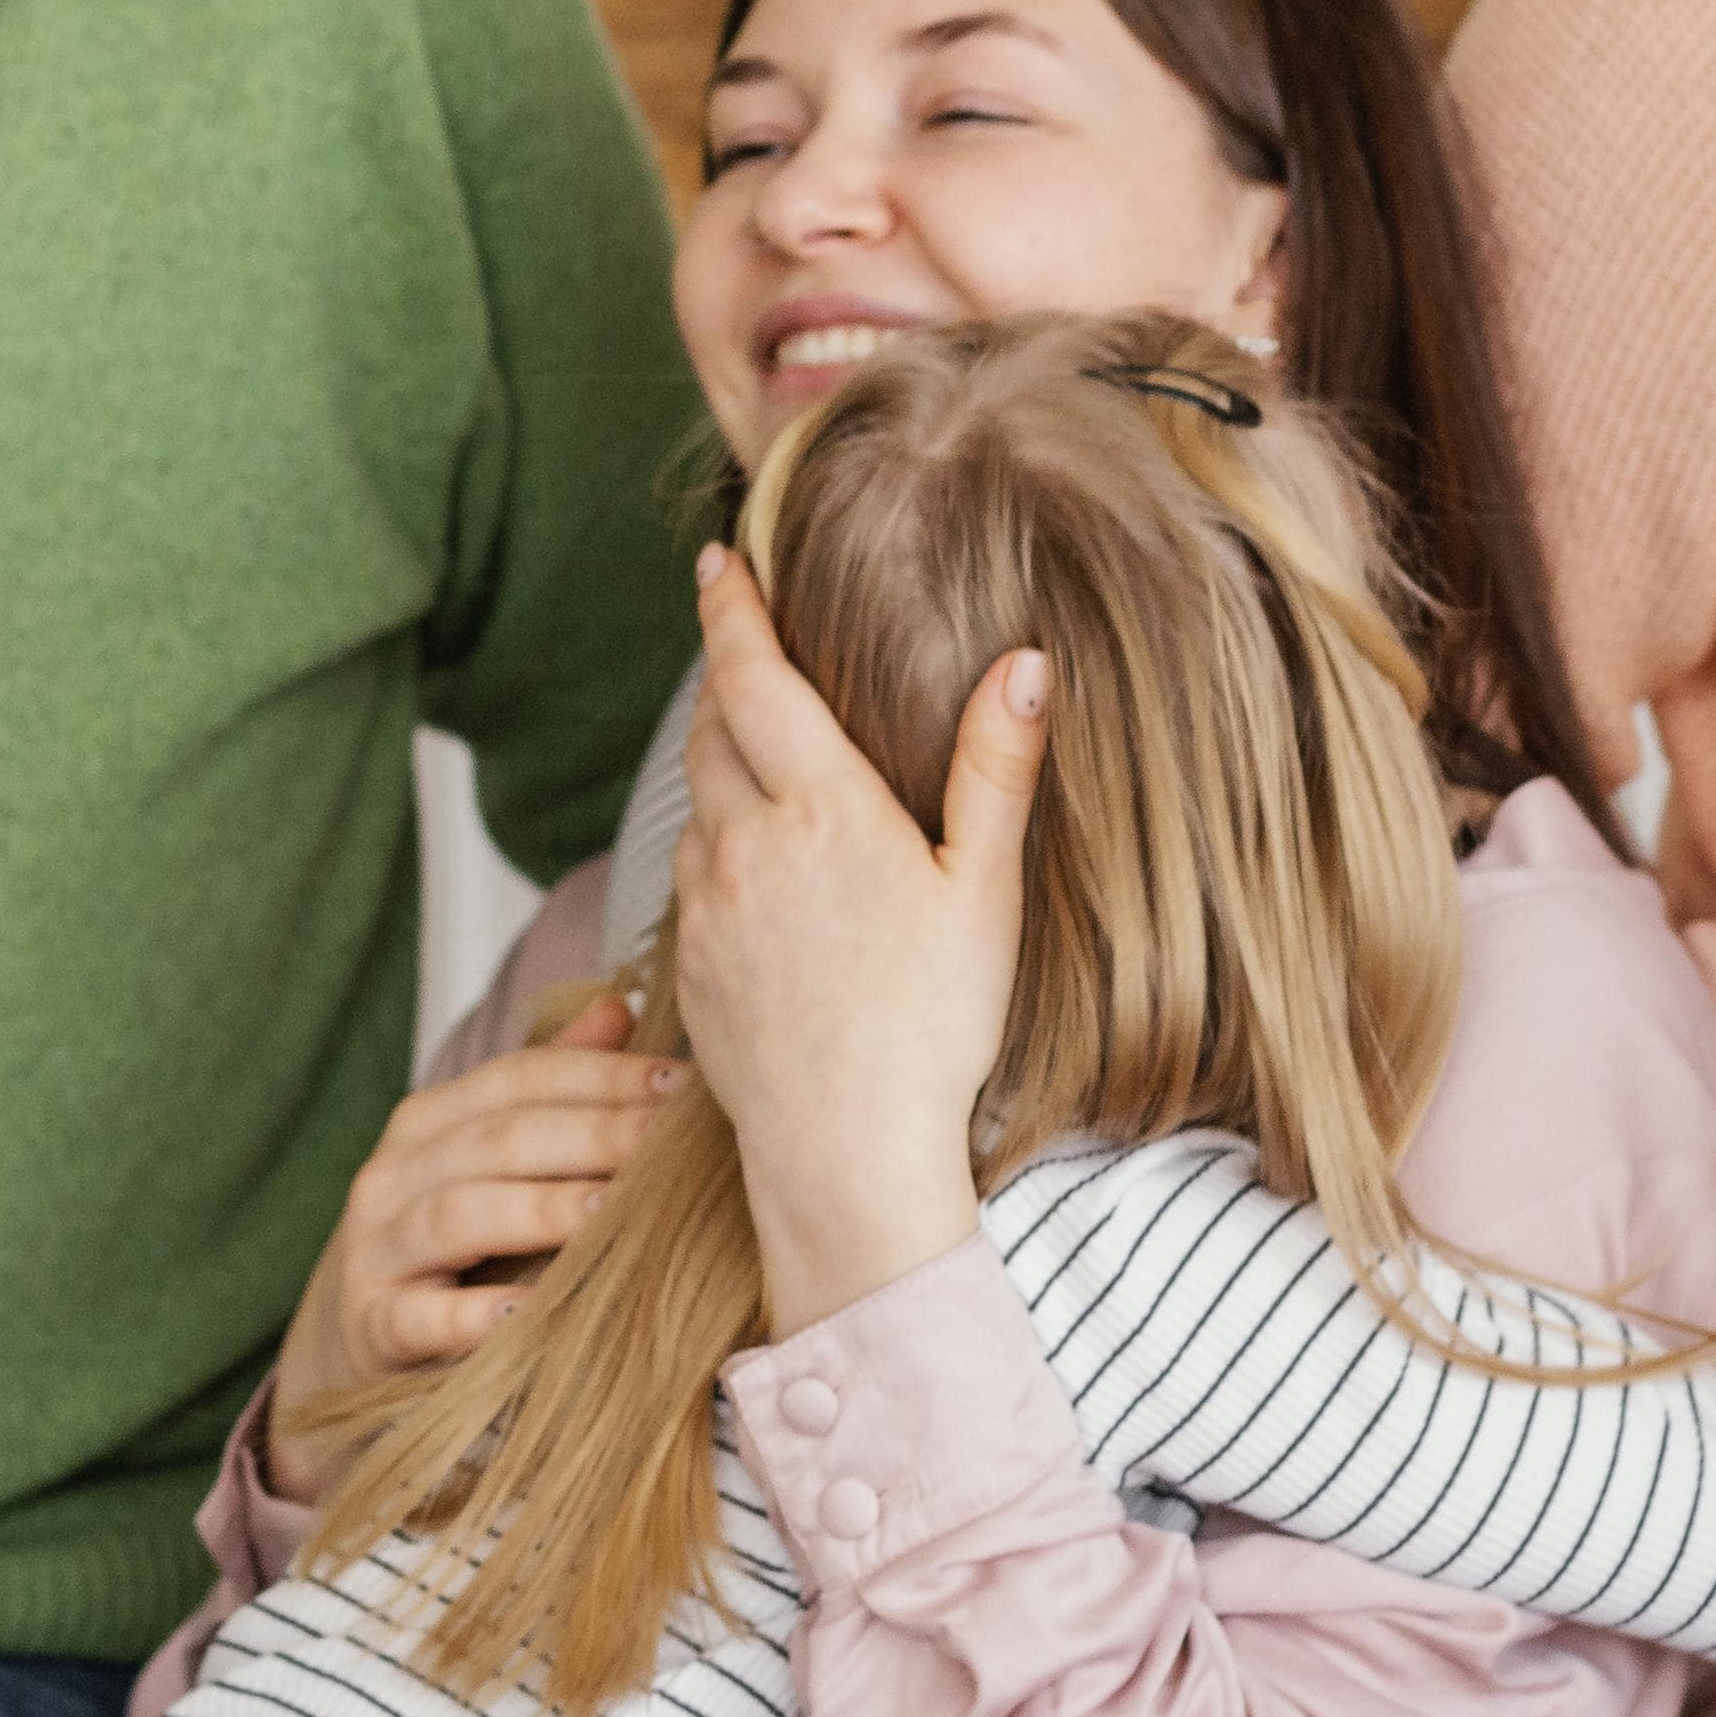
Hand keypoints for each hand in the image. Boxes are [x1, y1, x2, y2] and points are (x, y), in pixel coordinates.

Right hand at [267, 992, 685, 1500]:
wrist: (367, 1335)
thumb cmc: (455, 1239)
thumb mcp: (492, 1159)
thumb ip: (551, 1087)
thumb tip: (617, 1007)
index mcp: (430, 1122)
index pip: (520, 1080)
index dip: (602, 1075)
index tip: (681, 1084)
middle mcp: (393, 1175)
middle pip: (497, 1140)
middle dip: (592, 1136)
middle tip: (668, 1146)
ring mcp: (375, 1252)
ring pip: (458, 1216)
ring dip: (540, 1211)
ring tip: (610, 1213)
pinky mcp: (371, 1326)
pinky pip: (419, 1318)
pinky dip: (471, 1317)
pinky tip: (526, 1314)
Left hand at [668, 541, 1047, 1337]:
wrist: (847, 1153)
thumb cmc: (933, 1028)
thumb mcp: (985, 892)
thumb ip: (996, 770)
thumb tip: (1025, 665)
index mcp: (821, 810)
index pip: (753, 678)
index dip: (731, 612)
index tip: (716, 562)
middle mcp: (744, 844)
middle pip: (712, 730)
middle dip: (725, 681)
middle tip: (746, 649)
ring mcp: (705, 908)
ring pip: (698, 804)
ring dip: (720, 766)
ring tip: (759, 757)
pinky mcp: (689, 966)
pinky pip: (692, 876)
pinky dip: (716, 844)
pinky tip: (758, 870)